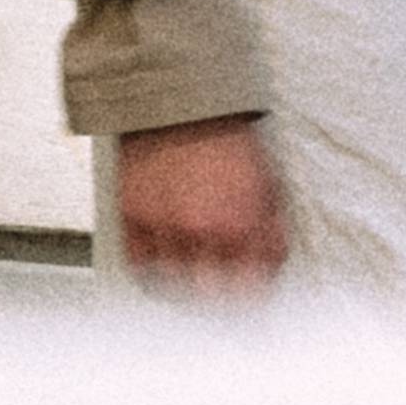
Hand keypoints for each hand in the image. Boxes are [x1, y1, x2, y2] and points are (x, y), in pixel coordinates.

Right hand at [116, 114, 288, 294]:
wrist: (179, 103)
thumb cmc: (225, 139)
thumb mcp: (267, 180)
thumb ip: (272, 226)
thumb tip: (273, 261)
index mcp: (243, 220)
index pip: (255, 284)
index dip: (257, 295)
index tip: (255, 301)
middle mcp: (203, 228)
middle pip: (213, 295)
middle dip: (222, 299)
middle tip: (224, 300)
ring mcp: (164, 224)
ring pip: (175, 285)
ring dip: (187, 287)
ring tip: (194, 283)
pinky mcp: (132, 216)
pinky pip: (141, 265)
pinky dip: (153, 272)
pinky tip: (164, 269)